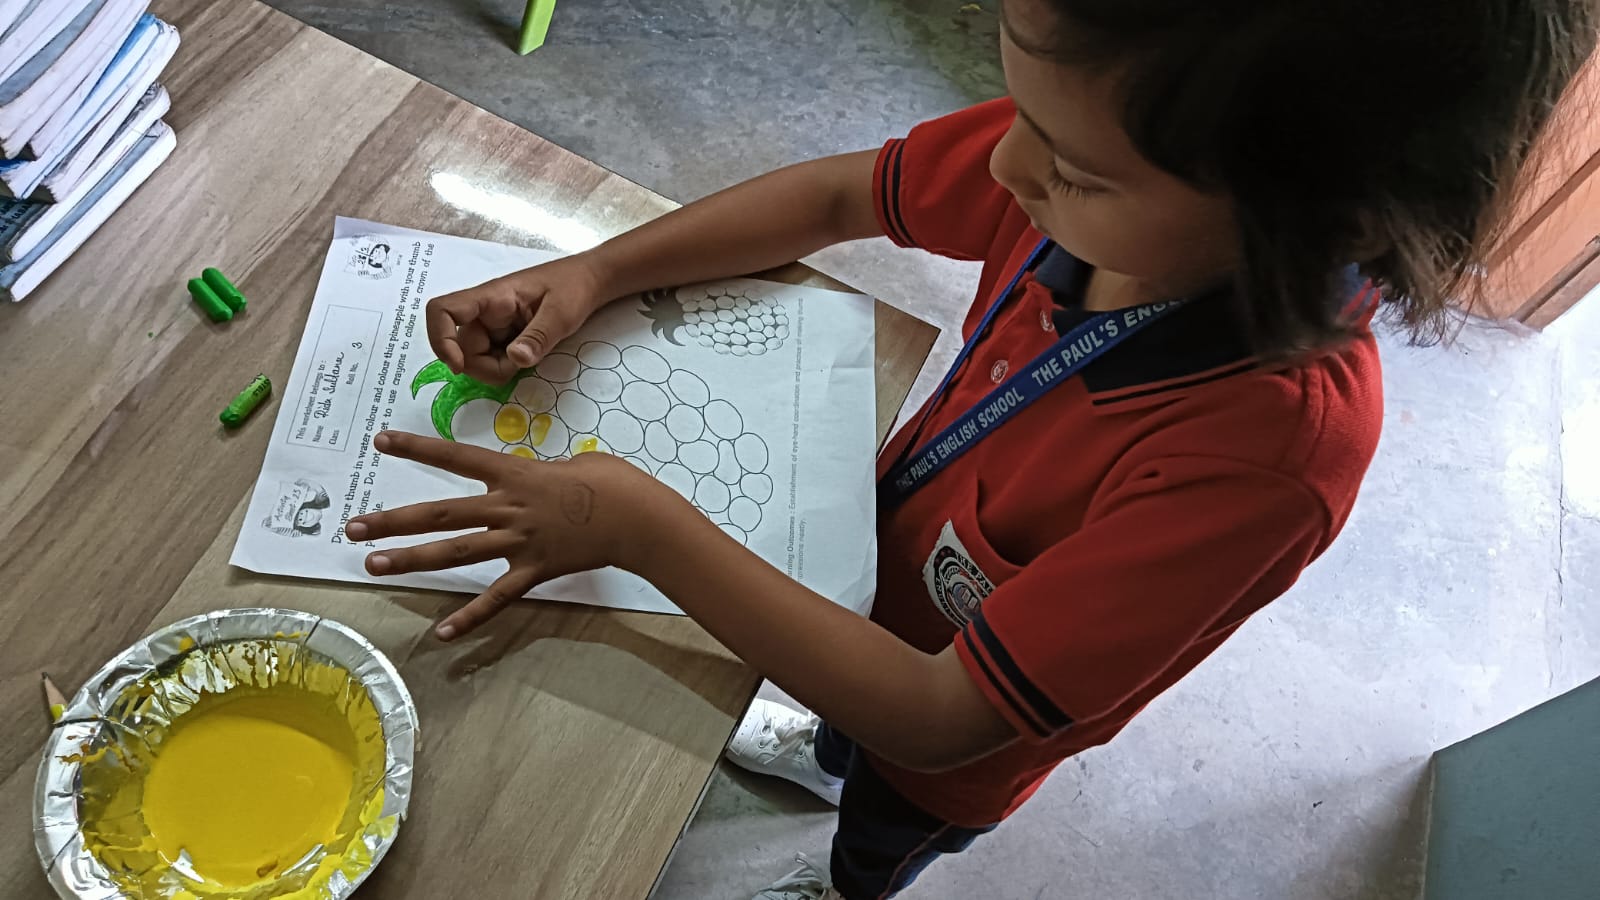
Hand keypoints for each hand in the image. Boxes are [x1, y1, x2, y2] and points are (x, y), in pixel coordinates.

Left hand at [343, 431, 684, 639]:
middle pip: (440, 514)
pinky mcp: (534, 572)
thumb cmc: (614, 483)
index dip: (416, 448)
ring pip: (455, 554)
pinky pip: (496, 599)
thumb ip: (541, 472)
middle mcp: (508, 509)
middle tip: (353, 526)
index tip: (379, 442)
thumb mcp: (575, 462)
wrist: (640, 520)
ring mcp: (518, 543)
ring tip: (373, 565)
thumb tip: (535, 480)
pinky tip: (443, 633)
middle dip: (392, 519)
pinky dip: (470, 617)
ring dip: (411, 560)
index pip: (455, 458)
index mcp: (515, 475)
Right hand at [426, 254, 610, 383]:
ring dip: (497, 368)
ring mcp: (492, 324)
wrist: (589, 281)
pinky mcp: (502, 335)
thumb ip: (538, 337)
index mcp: (492, 297)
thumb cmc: (574, 287)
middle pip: (462, 348)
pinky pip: (492, 358)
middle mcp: (484, 311)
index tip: (459, 365)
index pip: (442, 311)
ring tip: (530, 355)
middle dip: (486, 367)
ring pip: (476, 358)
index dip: (440, 340)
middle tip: (521, 364)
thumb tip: (515, 360)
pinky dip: (506, 366)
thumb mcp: (562, 313)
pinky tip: (528, 354)